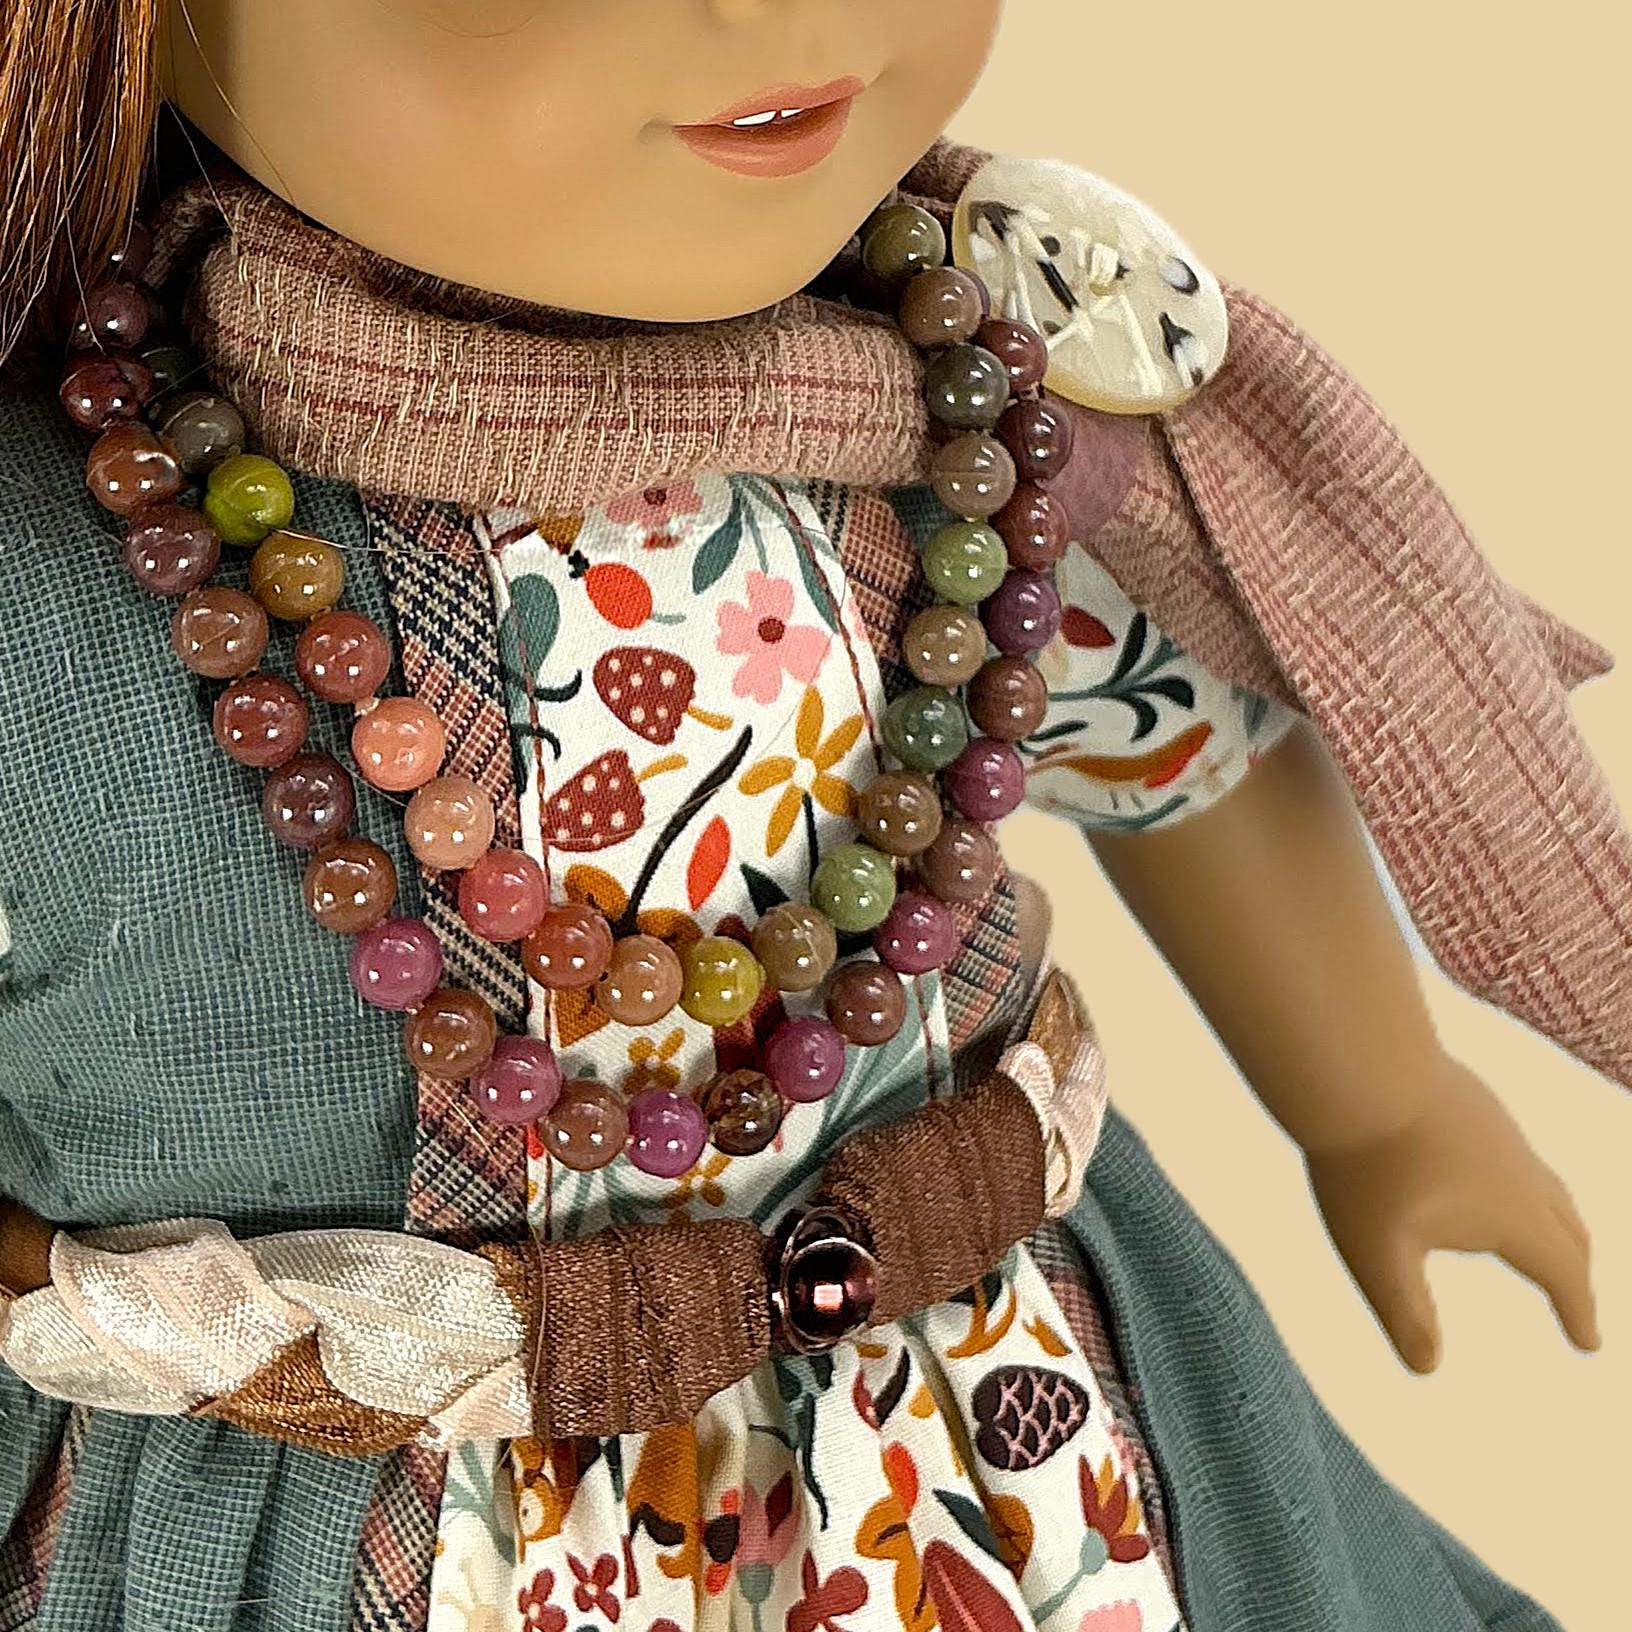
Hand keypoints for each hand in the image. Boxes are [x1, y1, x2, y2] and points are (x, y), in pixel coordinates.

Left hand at [1304, 1056, 1598, 1372]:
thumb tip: (1426, 1368)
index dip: (1579, 1311)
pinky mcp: (1471, 1096)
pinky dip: (1518, 1176)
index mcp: (1513, 1214)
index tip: (1588, 1342)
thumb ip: (1404, 1311)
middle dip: (1574, 1268)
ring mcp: (1498, 1126)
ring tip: (1542, 1236)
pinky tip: (1484, 1172)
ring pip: (1544, 1180)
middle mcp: (1519, 1169)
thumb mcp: (1376, 1250)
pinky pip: (1510, 1146)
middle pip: (1568, 1227)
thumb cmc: (1364, 1163)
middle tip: (1575, 1298)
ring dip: (1553, 1217)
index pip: (1563, 1273)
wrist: (1356, 1061)